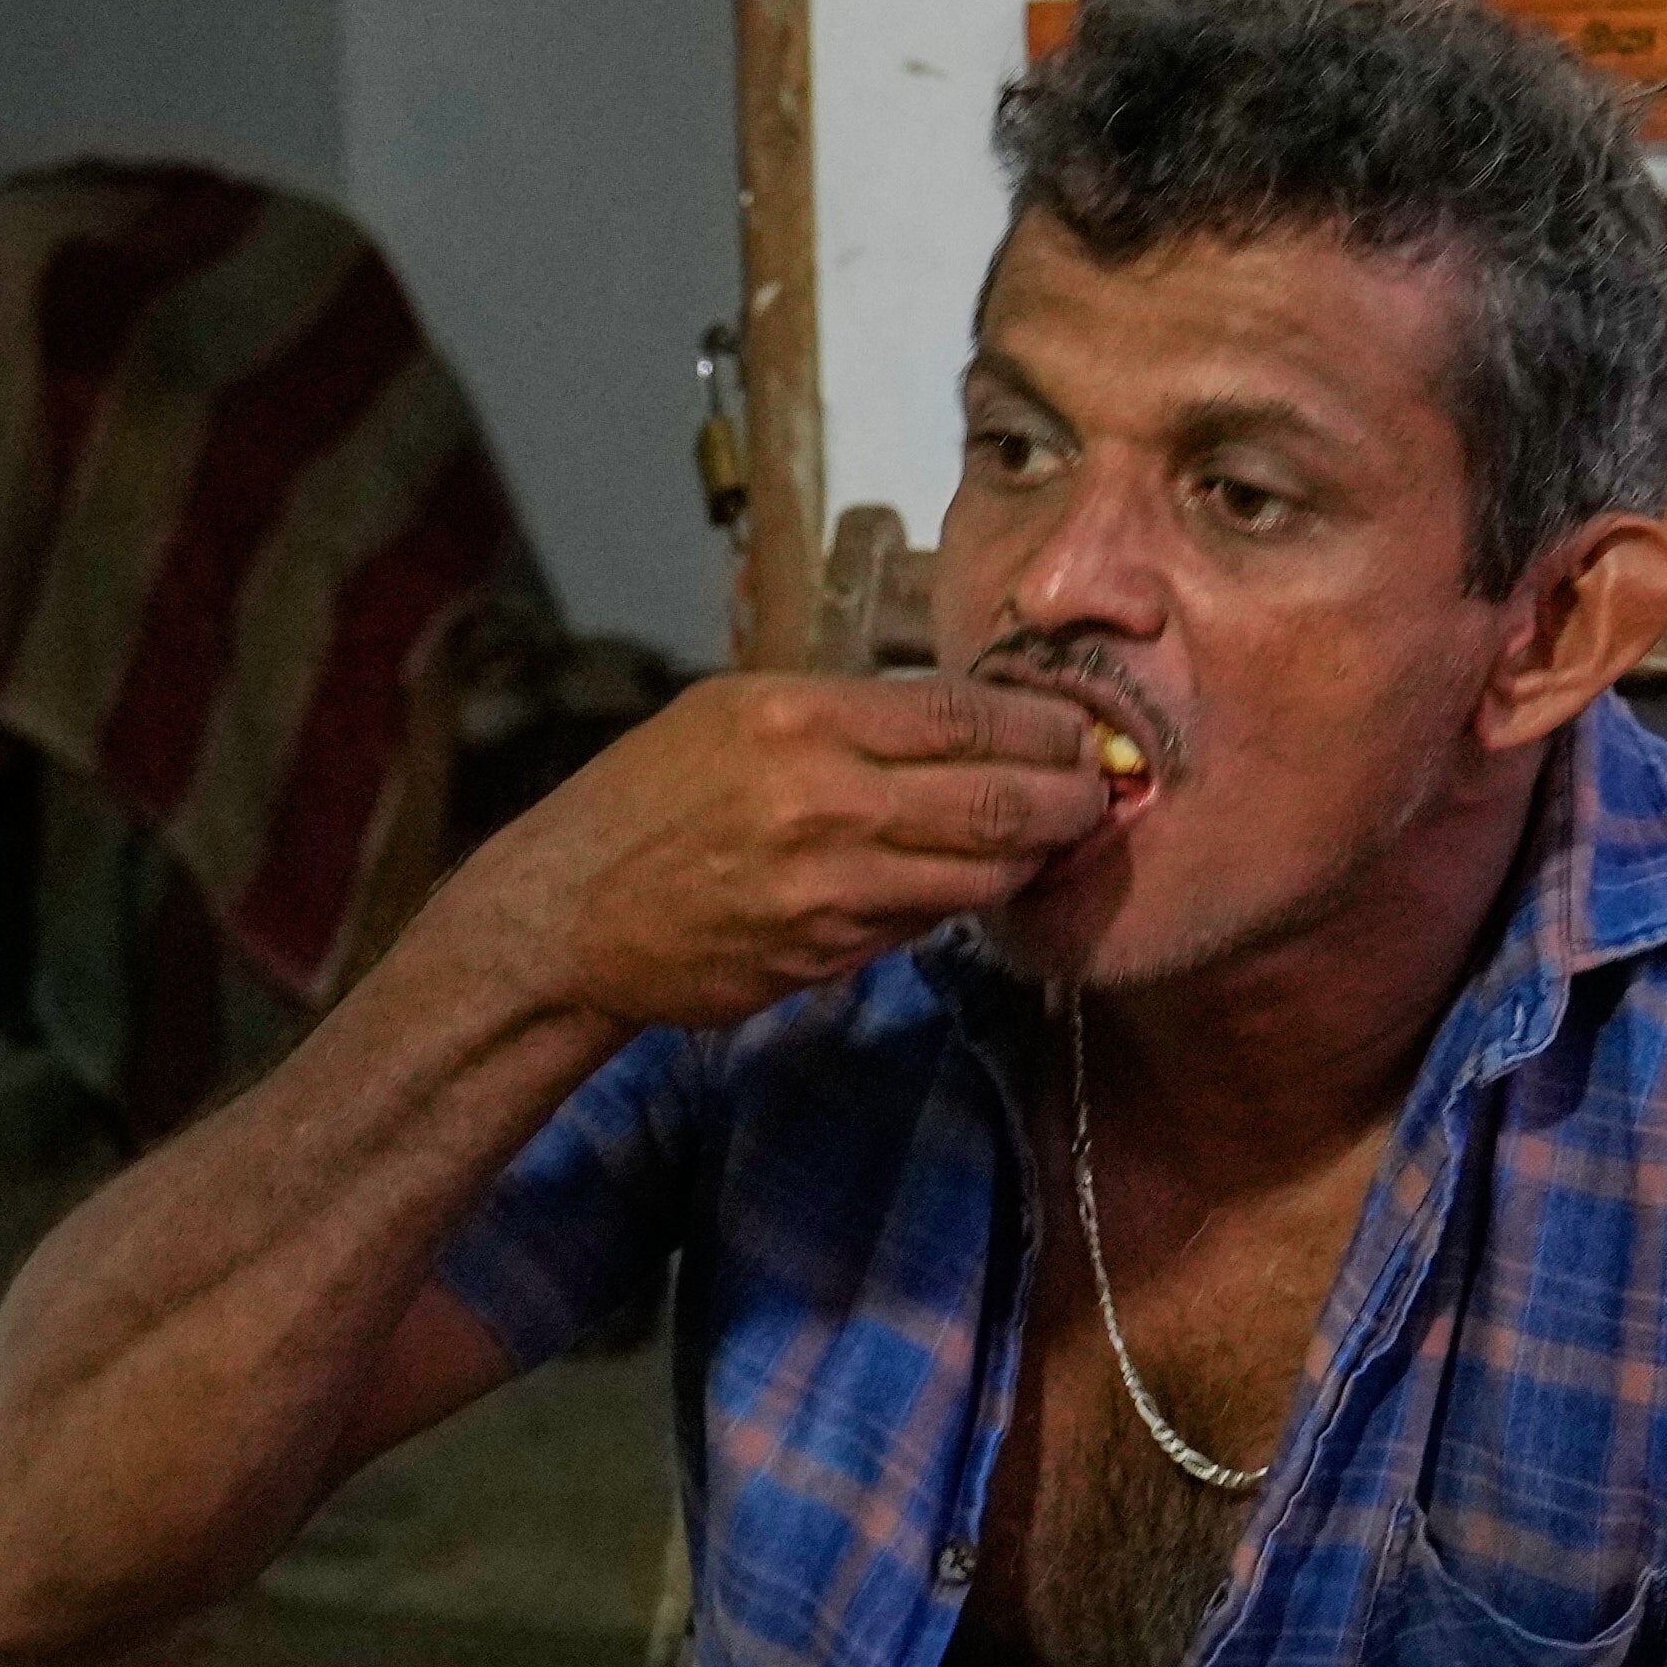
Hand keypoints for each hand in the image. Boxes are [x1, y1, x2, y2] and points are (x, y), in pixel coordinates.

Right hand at [459, 670, 1119, 1034]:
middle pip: (997, 797)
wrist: (568, 914)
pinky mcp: (825, 953)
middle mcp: (823, 800)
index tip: (1082, 733)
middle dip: (1068, 799)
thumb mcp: (733, 713)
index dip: (1044, 728)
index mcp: (802, 718)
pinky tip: (975, 886)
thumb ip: (846, 715)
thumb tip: (961, 726)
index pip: (966, 715)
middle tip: (1098, 796)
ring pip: (979, 872)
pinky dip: (961, 904)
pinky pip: (925, 924)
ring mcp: (827, 886)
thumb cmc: (648, 800)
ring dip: (1030, 860)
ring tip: (1053, 843)